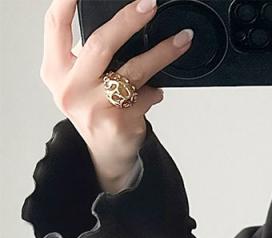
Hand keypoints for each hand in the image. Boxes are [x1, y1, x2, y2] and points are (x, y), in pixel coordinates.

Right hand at [39, 0, 193, 190]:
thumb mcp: (81, 81)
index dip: (66, 1)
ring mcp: (94, 108)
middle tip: (149, 4)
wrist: (106, 154)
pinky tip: (155, 93)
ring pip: (133, 70)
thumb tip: (127, 19)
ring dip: (162, 53)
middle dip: (128, 20)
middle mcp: (70, 89)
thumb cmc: (96, 111)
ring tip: (182, 40)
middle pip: (100, 45)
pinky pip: (146, 96)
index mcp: (55, 70)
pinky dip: (155, 92)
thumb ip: (89, 54)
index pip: (55, 25)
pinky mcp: (118, 124)